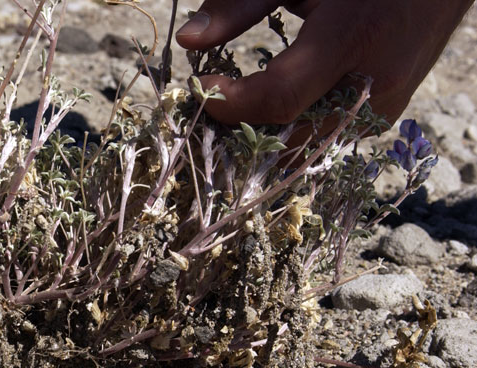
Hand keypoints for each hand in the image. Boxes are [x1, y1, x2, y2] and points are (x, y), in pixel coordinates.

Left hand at [175, 0, 472, 126]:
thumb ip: (240, 6)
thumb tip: (187, 41)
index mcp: (353, 37)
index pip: (279, 98)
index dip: (230, 103)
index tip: (200, 88)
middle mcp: (373, 81)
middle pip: (290, 135)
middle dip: (243, 130)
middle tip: (213, 106)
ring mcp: (384, 104)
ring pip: (309, 146)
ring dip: (267, 136)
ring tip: (238, 109)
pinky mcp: (387, 114)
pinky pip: (330, 137)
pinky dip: (297, 128)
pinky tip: (274, 109)